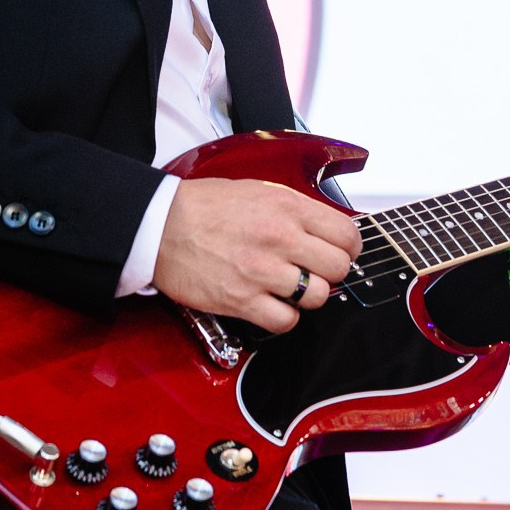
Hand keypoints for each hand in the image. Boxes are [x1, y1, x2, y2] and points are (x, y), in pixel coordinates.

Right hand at [152, 177, 360, 333]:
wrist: (160, 226)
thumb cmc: (204, 206)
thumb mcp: (258, 189)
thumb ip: (295, 210)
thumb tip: (327, 230)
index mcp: (287, 206)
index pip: (347, 234)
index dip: (349, 247)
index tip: (341, 252)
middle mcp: (280, 238)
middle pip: (338, 268)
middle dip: (330, 271)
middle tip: (315, 270)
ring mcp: (262, 271)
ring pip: (317, 296)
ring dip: (307, 295)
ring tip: (290, 286)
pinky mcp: (242, 300)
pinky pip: (286, 320)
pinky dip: (284, 316)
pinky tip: (272, 303)